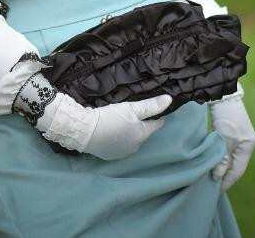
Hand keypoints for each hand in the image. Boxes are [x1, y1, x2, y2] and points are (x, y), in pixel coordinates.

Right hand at [37, 92, 171, 159]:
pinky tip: (112, 132)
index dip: (157, 117)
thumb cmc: (110, 117)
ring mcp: (122, 153)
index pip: (156, 125)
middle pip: (143, 133)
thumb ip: (151, 105)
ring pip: (131, 140)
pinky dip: (119, 139)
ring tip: (122, 122)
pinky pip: (119, 145)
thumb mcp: (131, 108)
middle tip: (133, 114)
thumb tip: (170, 100)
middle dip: (140, 125)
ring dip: (129, 132)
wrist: (85, 131)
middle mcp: (135, 146)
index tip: (156, 110)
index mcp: (142, 134)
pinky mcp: (110, 156)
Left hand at [209, 96, 254, 190]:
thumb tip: (217, 176)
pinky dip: (219, 158)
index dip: (228, 181)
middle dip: (224, 176)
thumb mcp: (224, 138)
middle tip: (212, 187)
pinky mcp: (230, 133)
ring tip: (210, 177)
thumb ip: (222, 158)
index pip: (238, 170)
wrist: (224, 94)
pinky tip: (211, 162)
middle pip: (235, 165)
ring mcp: (238, 138)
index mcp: (247, 146)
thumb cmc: (226, 116)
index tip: (217, 191)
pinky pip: (225, 151)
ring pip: (229, 158)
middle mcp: (245, 144)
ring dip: (221, 167)